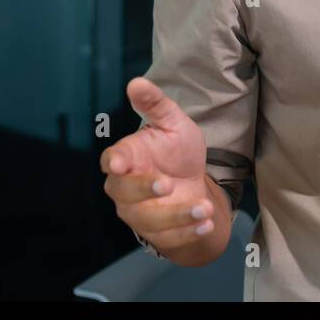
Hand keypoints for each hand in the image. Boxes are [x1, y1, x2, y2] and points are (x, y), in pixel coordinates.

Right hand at [101, 77, 218, 252]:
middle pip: (124, 193)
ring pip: (149, 220)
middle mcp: (124, 189)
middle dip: (144, 190)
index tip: (122, 163)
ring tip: (205, 209)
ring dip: (177, 216)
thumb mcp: (173, 123)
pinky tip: (207, 224)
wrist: (194, 183)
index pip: (112, 160)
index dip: (116, 162)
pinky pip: (168, 237)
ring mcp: (138, 214)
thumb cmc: (177, 150)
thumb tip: (136, 82)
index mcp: (126, 158)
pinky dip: (187, 233)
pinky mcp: (156, 233)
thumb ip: (155, 105)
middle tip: (167, 184)